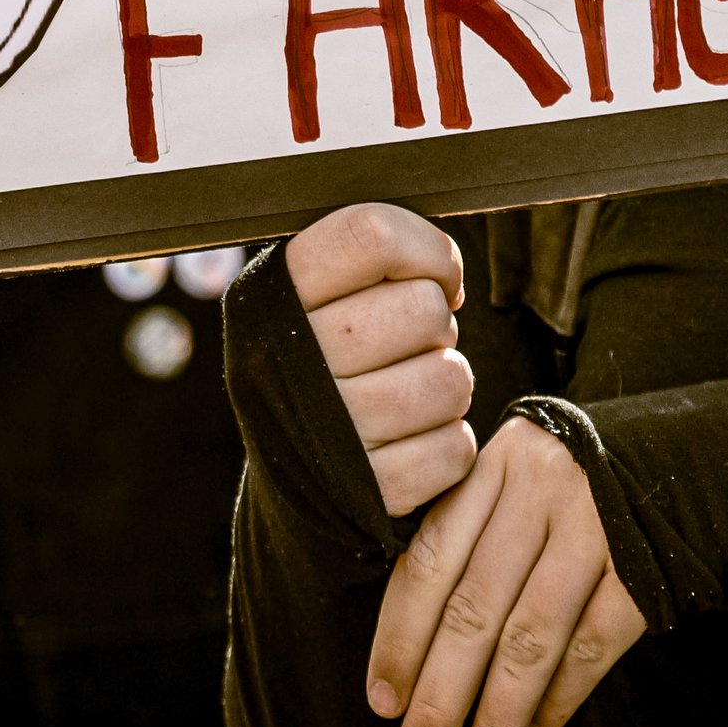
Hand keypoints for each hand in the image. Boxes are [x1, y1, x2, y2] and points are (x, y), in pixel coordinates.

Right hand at [286, 202, 476, 515]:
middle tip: (411, 342)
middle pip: (423, 307)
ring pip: (448, 378)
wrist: (288, 476)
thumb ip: (364, 258)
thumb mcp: (311, 295)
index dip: (426, 248)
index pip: (372, 235)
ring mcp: (328, 432)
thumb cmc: (317, 363)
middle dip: (436, 322)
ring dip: (446, 382)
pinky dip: (447, 442)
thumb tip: (445, 268)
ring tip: (412, 388)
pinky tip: (412, 437)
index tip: (437, 275)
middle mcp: (290, 362)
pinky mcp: (367, 492)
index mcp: (274, 296)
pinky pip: (453, 447)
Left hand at [367, 415, 646, 726]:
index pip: (430, 560)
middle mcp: (541, 489)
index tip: (382, 704)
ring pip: (531, 639)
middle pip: (474, 609)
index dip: (400, 638)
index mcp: (495, 467)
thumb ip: (470, 543)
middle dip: (438, 699)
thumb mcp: (517, 481)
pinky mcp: (645, 568)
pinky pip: (591, 647)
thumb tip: (415, 666)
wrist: (686, 459)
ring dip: (497, 719)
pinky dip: (559, 699)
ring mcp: (597, 526)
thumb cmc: (576, 484)